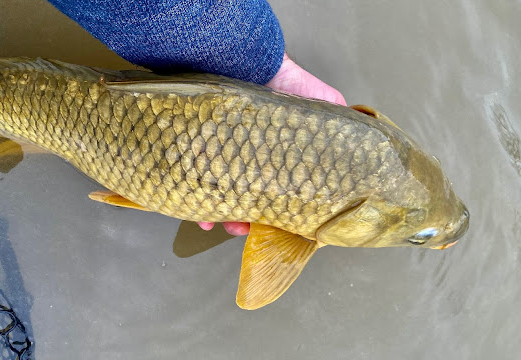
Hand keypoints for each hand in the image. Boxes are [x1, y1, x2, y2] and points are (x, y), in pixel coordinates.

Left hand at [198, 53, 346, 235]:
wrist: (248, 59)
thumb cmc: (285, 84)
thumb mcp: (323, 105)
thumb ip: (341, 124)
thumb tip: (366, 147)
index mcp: (279, 159)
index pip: (280, 194)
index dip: (279, 214)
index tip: (276, 228)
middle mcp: (250, 159)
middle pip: (248, 200)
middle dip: (246, 221)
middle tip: (244, 230)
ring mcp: (224, 156)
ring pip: (220, 197)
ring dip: (221, 215)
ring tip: (219, 223)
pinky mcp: (201, 151)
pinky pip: (195, 182)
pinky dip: (196, 201)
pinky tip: (199, 214)